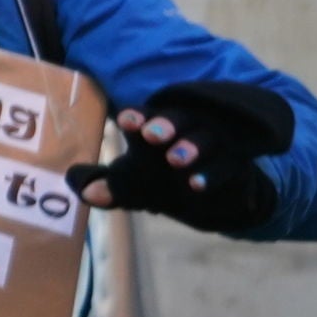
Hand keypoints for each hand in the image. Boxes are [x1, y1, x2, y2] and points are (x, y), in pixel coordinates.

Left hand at [69, 80, 293, 232]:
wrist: (210, 199)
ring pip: (204, 139)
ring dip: (190, 147)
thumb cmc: (161, 180)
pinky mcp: (233, 165)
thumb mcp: (133, 184)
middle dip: (164, 125)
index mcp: (156, 127)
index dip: (137, 117)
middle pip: (177, 120)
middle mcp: (185, 130)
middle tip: (151, 135)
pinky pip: (225, 167)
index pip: (146, 116)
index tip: (125, 121)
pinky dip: (211, 175)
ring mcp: (212, 146)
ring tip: (174, 159)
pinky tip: (196, 184)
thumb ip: (109, 186)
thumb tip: (82, 191)